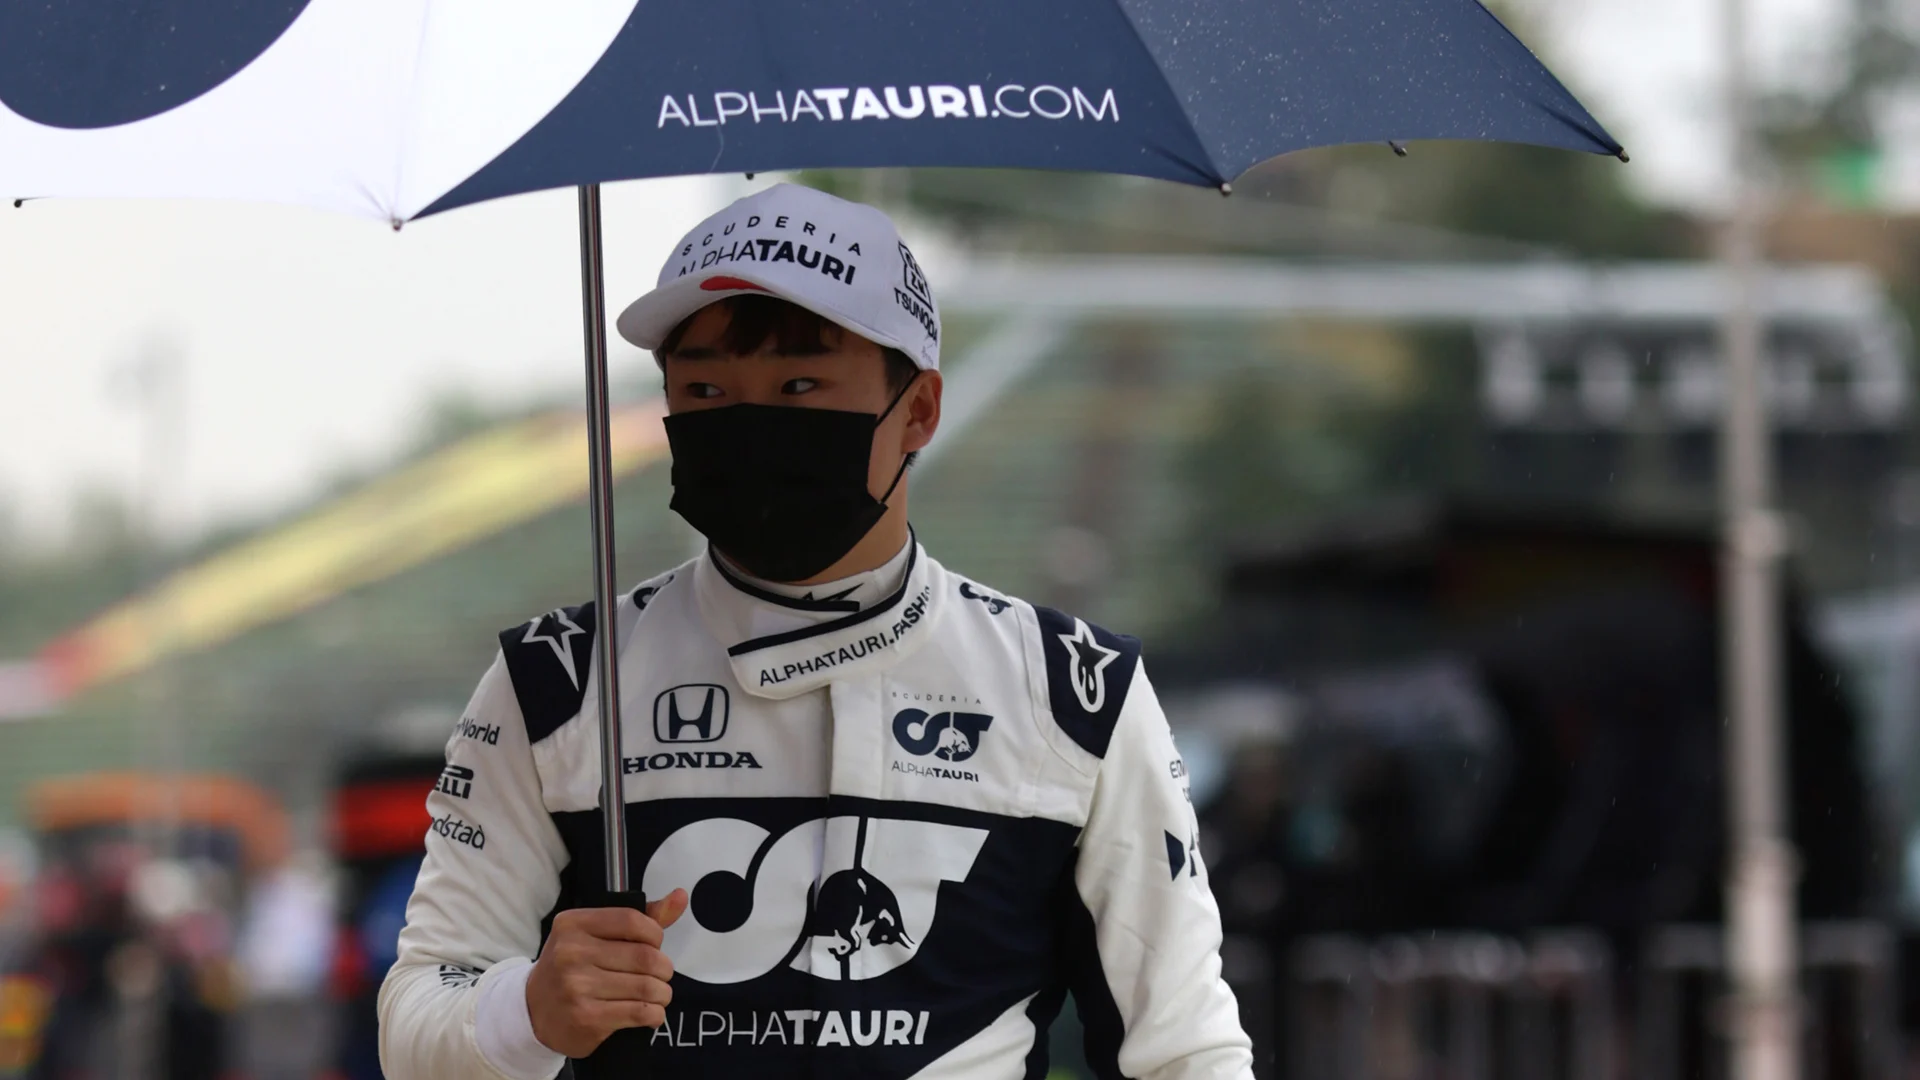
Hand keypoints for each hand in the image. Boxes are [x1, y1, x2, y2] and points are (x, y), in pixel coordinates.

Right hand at [526, 890, 688, 1057]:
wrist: (533, 1011)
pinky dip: (655, 1014)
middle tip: (661, 974)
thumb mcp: (594, 935)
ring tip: (659, 994)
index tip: (655, 945)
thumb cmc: (572, 967)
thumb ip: (639, 918)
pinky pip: (639, 1013)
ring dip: (662, 993)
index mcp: (574, 924)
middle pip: (645, 956)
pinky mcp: (586, 1018)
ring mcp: (577, 987)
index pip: (633, 921)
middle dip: (664, 968)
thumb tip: (680, 895)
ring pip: (646, 987)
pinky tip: (651, 1012)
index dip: (655, 934)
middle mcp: (571, 953)